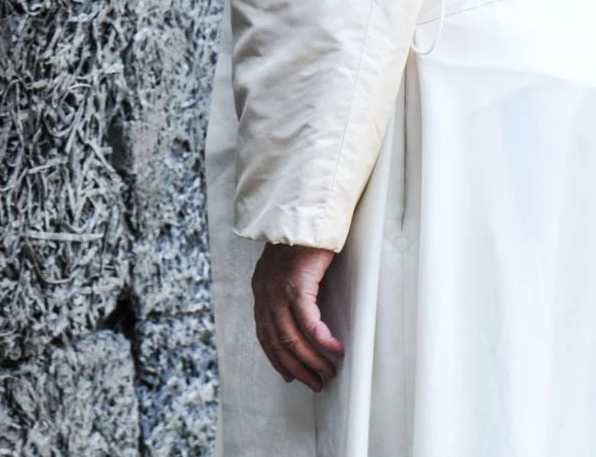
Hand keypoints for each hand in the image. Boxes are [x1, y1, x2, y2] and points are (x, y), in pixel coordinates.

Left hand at [251, 243, 343, 389]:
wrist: (305, 213)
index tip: (289, 375)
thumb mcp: (286, 268)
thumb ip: (288, 291)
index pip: (265, 335)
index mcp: (261, 290)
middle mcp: (265, 293)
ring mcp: (279, 291)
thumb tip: (303, 315)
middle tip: (314, 382)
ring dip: (311, 360)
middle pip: (278, 342)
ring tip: (327, 372)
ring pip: (292, 338)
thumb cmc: (302, 238)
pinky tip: (335, 349)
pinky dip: (323, 340)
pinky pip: (310, 323)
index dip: (277, 359)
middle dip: (296, 368)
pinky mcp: (297, 285)